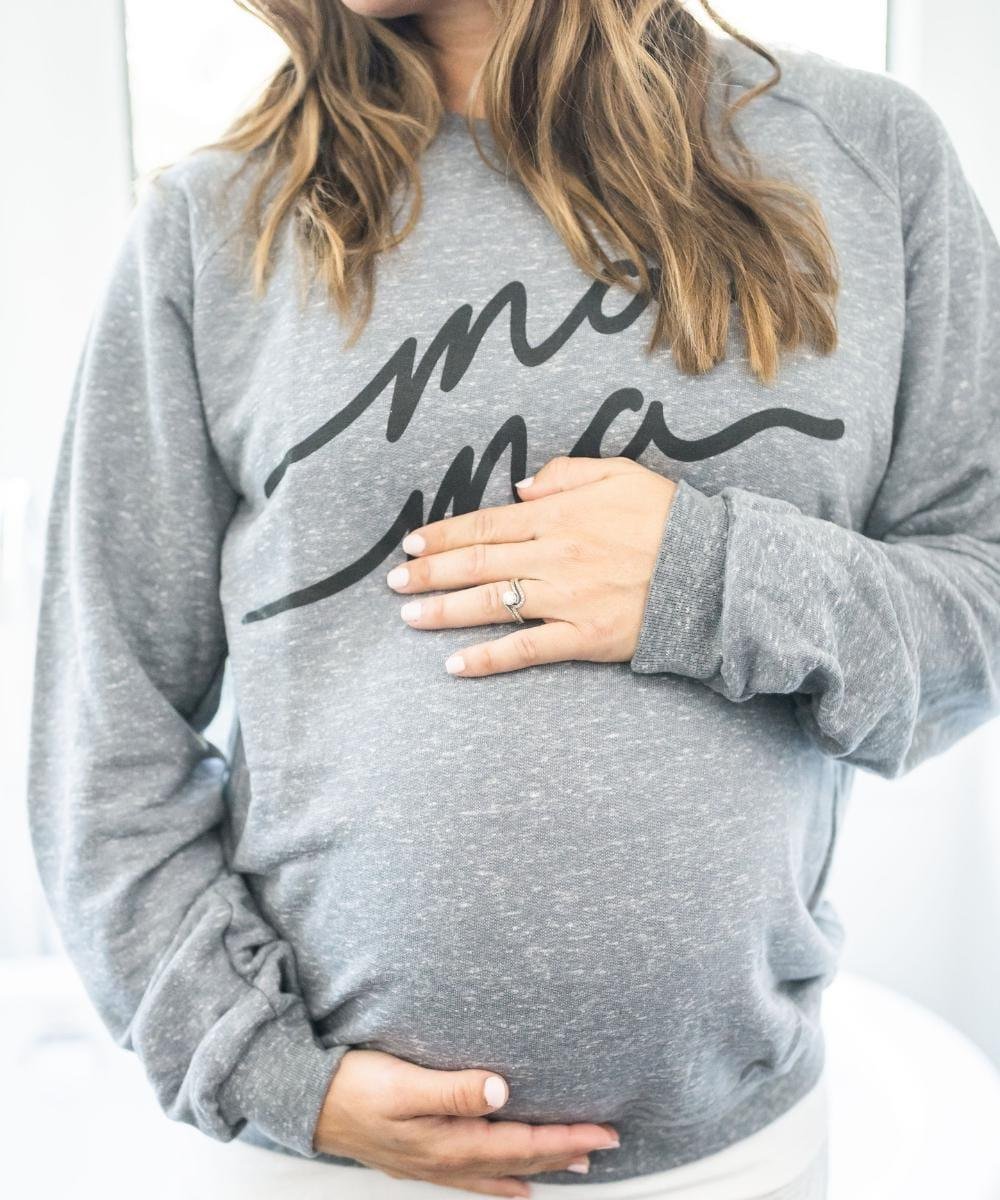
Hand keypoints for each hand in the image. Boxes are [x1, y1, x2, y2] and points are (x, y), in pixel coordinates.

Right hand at [312, 1049, 620, 1196]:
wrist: (307, 1105)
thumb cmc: (352, 1088)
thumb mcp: (402, 1084)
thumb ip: (453, 1089)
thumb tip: (503, 1089)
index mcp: (448, 1141)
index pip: (521, 1142)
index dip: (565, 1138)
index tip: (603, 1131)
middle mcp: (446, 1159)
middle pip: (518, 1159)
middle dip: (564, 1151)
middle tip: (605, 1143)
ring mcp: (432, 1163)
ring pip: (500, 1170)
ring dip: (540, 1165)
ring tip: (575, 1165)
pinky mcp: (419, 1157)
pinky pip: (474, 1175)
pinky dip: (501, 1179)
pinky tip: (512, 1184)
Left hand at [387, 455, 677, 676]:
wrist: (713, 569)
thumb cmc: (667, 518)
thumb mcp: (620, 474)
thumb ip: (566, 474)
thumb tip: (521, 489)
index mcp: (558, 515)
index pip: (486, 525)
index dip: (445, 535)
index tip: (413, 544)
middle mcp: (553, 555)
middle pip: (477, 563)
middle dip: (429, 573)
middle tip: (393, 583)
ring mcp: (566, 597)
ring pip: (490, 603)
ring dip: (444, 610)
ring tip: (408, 616)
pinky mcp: (583, 635)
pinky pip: (526, 649)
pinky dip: (487, 658)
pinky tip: (455, 665)